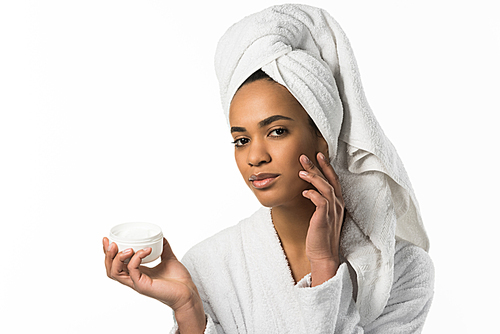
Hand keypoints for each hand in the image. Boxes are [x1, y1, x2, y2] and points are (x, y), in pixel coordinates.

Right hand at [103, 237, 205, 331]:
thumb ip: (164, 248)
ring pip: (115, 273)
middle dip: (108, 255)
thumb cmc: (179, 279)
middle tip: (112, 242)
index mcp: (137, 272)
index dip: (109, 253)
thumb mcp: (168, 258)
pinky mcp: (143, 285)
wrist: (188, 291)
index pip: (116, 264)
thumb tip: (160, 236)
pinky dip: (136, 258)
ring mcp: (137, 283)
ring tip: (128, 248)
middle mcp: (134, 279)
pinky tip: (146, 250)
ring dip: (117, 258)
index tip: (108, 239)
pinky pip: (133, 270)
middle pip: (111, 269)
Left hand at [299, 152, 344, 285]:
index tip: (318, 155)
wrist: (324, 256)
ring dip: (313, 177)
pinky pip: (320, 200)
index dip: (326, 166)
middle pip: (329, 180)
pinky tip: (303, 191)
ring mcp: (332, 211)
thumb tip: (307, 190)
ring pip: (325, 187)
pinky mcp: (325, 218)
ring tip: (301, 170)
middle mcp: (337, 205)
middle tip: (304, 156)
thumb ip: (318, 203)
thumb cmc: (320, 237)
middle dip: (317, 166)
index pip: (333, 179)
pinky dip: (312, 193)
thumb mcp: (320, 216)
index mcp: (338, 203)